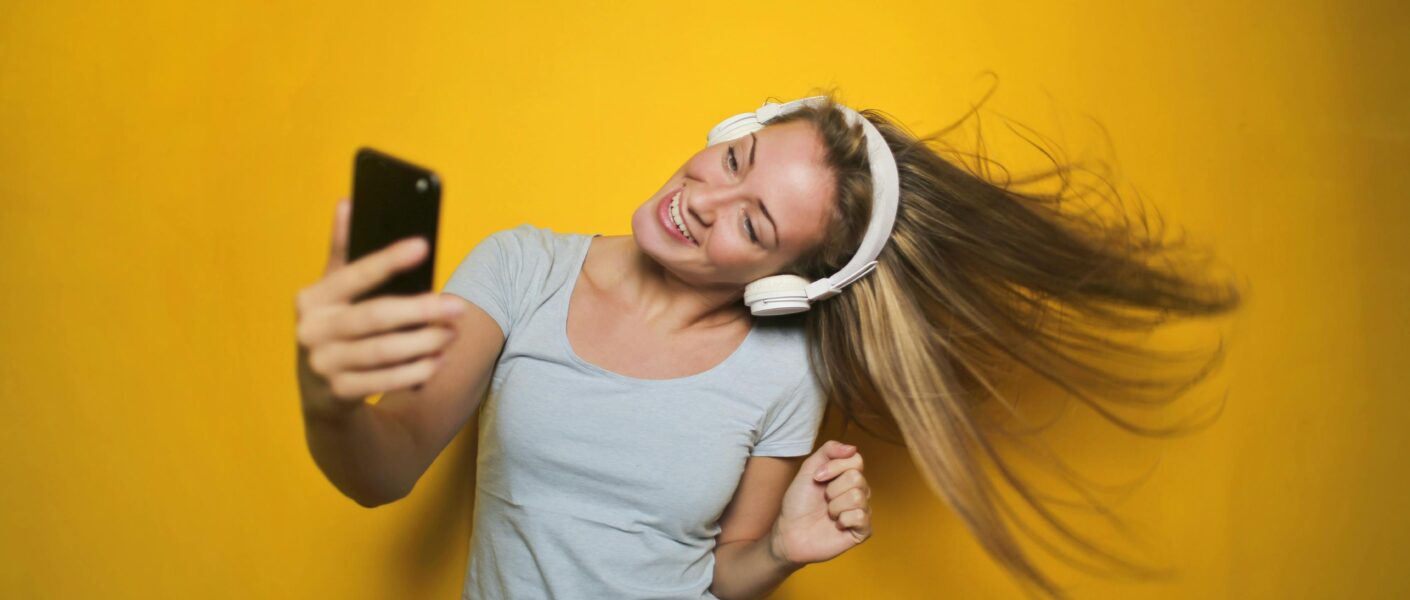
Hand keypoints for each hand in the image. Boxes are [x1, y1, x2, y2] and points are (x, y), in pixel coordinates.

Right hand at [295, 198, 463, 412]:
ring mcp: (322, 365)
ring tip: (452, 334)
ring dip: (423, 343)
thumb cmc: (337, 327)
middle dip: (420, 311)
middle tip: (458, 307)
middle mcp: (311, 330)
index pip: (353, 273)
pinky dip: (413, 372)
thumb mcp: (332, 292)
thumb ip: (343, 251)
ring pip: (382, 352)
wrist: (319, 393)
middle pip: (374, 317)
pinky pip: (383, 381)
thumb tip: (348, 203)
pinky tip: (437, 362)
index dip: (387, 259)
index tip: (422, 245)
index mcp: (312, 298)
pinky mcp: (337, 394)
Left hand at [769, 440, 872, 566]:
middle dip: (832, 489)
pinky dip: (842, 520)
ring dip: (835, 506)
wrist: (789, 532)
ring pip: (858, 497)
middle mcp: (858, 491)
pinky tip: (836, 525)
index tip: (817, 477)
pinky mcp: (862, 531)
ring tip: (828, 513)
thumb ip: (828, 451)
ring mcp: (862, 511)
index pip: (856, 460)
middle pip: (857, 478)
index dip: (835, 468)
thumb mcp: (808, 469)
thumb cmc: (798, 503)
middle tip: (823, 499)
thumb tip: (853, 447)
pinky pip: (861, 517)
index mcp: (847, 476)